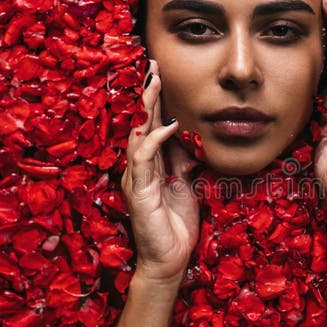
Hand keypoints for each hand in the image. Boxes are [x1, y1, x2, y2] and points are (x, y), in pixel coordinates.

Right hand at [121, 60, 199, 281]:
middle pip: (140, 122)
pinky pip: (144, 158)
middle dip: (147, 93)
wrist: (168, 261)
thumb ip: (183, 162)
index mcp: (149, 165)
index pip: (150, 125)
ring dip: (147, 107)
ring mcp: (136, 178)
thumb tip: (189, 139)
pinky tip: (168, 125)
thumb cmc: (175, 226)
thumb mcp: (185, 185)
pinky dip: (155, 139)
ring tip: (155, 82)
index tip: (159, 74)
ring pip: (137, 133)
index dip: (155, 100)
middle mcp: (138, 167)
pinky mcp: (139, 191)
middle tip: (153, 65)